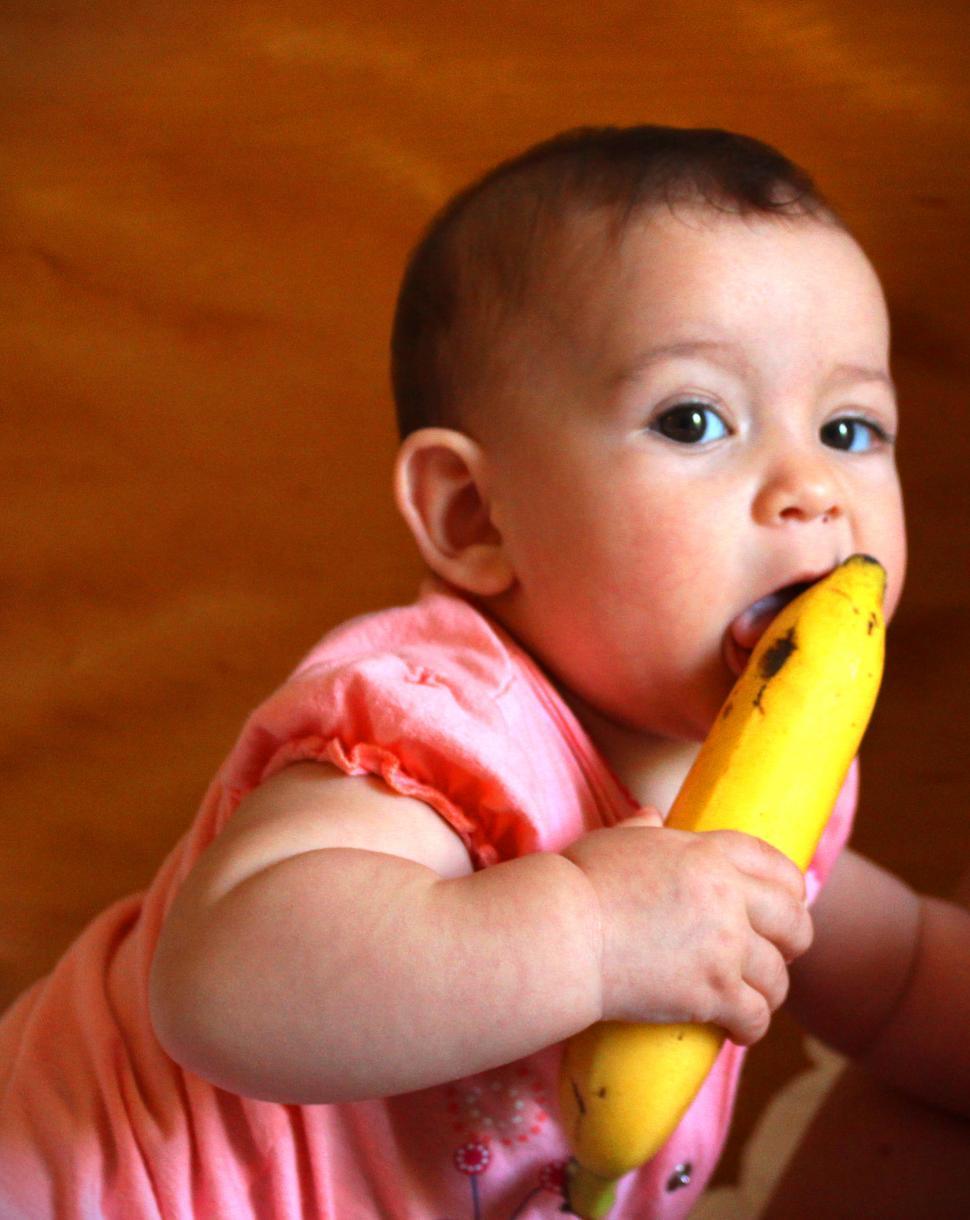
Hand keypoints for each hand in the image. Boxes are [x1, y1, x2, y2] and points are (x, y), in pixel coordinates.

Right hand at [561, 815, 812, 1045]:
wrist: (563, 931)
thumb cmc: (578, 882)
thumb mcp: (615, 841)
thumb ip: (641, 829)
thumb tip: (650, 816)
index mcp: (707, 852)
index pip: (774, 864)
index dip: (790, 888)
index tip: (790, 904)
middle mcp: (727, 894)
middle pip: (794, 921)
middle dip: (793, 943)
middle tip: (775, 958)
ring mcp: (725, 944)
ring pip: (778, 976)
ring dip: (769, 992)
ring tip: (751, 1000)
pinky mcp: (713, 991)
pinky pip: (756, 1016)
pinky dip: (750, 1028)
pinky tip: (736, 1031)